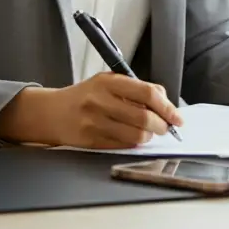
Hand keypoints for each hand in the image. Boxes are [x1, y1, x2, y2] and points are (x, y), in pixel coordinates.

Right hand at [0, 72, 183, 148]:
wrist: (52, 112)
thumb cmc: (86, 95)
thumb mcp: (109, 82)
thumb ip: (136, 88)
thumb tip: (165, 100)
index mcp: (109, 82)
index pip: (147, 93)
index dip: (166, 107)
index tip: (177, 117)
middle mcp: (101, 101)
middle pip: (143, 117)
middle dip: (161, 125)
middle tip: (166, 127)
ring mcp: (94, 122)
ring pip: (135, 136)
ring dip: (148, 137)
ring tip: (148, 132)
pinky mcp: (90, 141)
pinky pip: (121, 146)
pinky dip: (133, 144)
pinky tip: (132, 138)